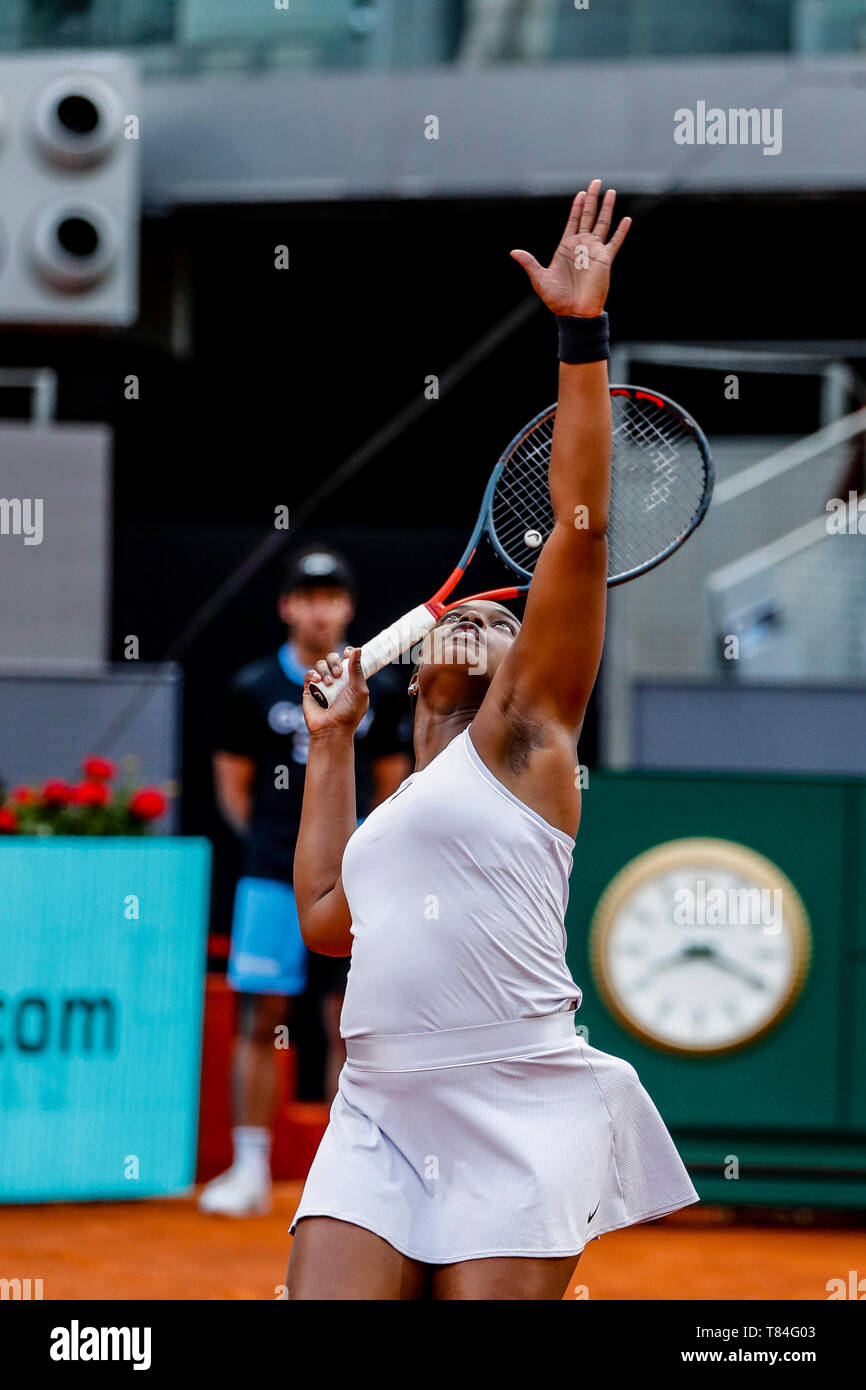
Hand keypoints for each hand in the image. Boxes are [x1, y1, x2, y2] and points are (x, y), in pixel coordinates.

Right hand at [302, 646, 369, 736]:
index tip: (348, 653)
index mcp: (350, 679)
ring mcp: (322, 683)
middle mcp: (336, 679)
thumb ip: (358, 670)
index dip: (348, 652)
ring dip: (325, 671)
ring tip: (329, 684)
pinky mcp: (310, 689)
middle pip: (333, 658)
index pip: (348, 659)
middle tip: (339, 674)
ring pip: (321, 664)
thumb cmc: (349, 713)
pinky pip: (309, 674)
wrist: (332, 729)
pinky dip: (313, 674)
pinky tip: (318, 681)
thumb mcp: (359, 690)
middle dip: (335, 662)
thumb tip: (358, 649)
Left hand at [510, 179, 630, 318]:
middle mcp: (582, 245)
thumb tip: (513, 252)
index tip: (581, 193)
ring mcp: (594, 251)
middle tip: (596, 182)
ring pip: (602, 223)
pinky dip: (621, 231)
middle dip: (592, 198)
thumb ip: (529, 263)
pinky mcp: (605, 260)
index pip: (573, 220)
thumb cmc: (556, 299)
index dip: (577, 206)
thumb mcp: (539, 278)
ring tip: (611, 192)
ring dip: (607, 208)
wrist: (573, 313)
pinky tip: (627, 219)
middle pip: (589, 216)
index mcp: (566, 247)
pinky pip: (615, 242)